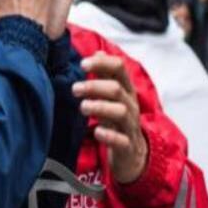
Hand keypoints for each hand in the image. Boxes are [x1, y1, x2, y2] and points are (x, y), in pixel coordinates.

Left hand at [73, 52, 147, 183]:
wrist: (132, 154)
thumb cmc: (117, 120)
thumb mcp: (112, 97)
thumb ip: (105, 75)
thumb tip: (97, 53)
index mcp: (126, 90)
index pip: (119, 69)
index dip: (102, 64)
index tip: (83, 64)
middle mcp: (130, 105)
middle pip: (117, 89)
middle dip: (95, 86)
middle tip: (75, 89)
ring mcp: (130, 126)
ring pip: (121, 112)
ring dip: (100, 107)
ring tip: (83, 107)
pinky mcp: (127, 146)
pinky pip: (122, 140)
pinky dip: (109, 135)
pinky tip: (97, 132)